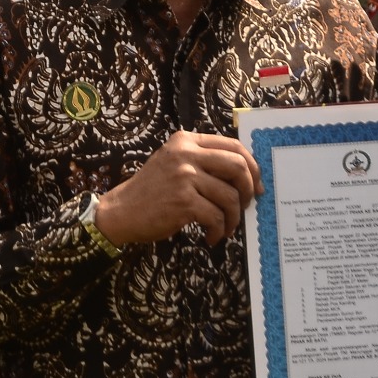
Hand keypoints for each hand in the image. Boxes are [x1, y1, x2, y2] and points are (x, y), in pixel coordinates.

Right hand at [92, 132, 262, 246]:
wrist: (122, 211)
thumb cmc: (151, 190)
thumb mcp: (173, 162)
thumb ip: (202, 160)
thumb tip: (245, 175)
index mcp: (186, 141)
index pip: (233, 145)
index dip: (252, 165)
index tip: (256, 184)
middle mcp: (186, 154)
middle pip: (238, 167)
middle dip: (248, 190)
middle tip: (245, 206)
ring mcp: (184, 177)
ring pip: (230, 197)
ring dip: (233, 218)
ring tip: (225, 227)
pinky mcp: (183, 202)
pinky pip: (216, 217)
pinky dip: (219, 231)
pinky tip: (211, 237)